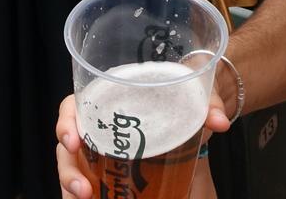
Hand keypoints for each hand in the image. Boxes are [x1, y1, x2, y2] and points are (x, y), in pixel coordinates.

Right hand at [53, 86, 230, 198]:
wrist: (192, 118)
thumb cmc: (182, 99)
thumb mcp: (194, 96)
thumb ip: (209, 104)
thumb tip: (219, 122)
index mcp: (109, 98)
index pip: (74, 105)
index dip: (67, 122)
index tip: (74, 141)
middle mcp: (98, 125)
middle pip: (67, 144)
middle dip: (68, 168)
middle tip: (82, 189)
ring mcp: (100, 151)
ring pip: (72, 168)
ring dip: (72, 186)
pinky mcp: (107, 172)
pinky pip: (86, 183)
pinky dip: (83, 194)